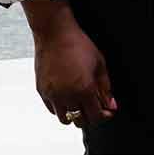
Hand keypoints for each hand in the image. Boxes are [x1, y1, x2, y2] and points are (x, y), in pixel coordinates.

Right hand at [33, 14, 116, 128]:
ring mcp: (52, 94)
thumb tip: (111, 105)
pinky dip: (61, 107)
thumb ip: (106, 88)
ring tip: (79, 102)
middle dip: (90, 116)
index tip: (107, 111)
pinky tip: (66, 96)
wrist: (54, 33)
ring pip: (65, 119)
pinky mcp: (42, 91)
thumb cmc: (78, 44)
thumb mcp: (99, 63)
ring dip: (74, 114)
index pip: (96, 117)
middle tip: (94, 106)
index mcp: (84, 89)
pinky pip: (52, 109)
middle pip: (80, 121)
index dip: (104, 116)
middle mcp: (67, 95)